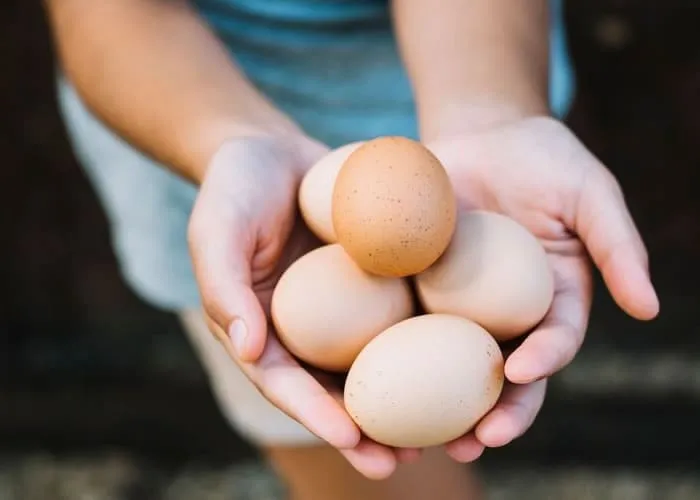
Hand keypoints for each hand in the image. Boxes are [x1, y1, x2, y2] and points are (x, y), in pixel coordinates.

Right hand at [187, 136, 413, 478]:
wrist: (273, 151)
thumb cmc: (236, 187)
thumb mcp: (218, 227)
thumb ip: (223, 284)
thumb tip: (249, 349)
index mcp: (259, 331)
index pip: (284, 383)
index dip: (316, 415)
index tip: (352, 441)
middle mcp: (301, 331)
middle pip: (333, 391)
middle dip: (365, 434)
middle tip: (401, 464)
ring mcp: (338, 312)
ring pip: (372, 367)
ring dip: (403, 406)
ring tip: (441, 437)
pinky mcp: (370, 286)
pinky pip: (397, 319)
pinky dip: (424, 348)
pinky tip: (459, 365)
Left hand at [427, 116, 659, 461]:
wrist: (482, 133)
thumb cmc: (545, 160)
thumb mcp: (590, 194)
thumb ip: (617, 246)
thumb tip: (648, 309)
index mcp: (552, 300)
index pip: (553, 343)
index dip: (542, 364)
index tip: (520, 373)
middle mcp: (506, 313)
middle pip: (501, 373)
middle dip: (493, 412)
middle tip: (474, 443)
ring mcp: (460, 304)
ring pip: (449, 364)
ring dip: (438, 406)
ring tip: (419, 439)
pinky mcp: (420, 287)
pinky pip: (406, 322)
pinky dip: (393, 351)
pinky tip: (373, 375)